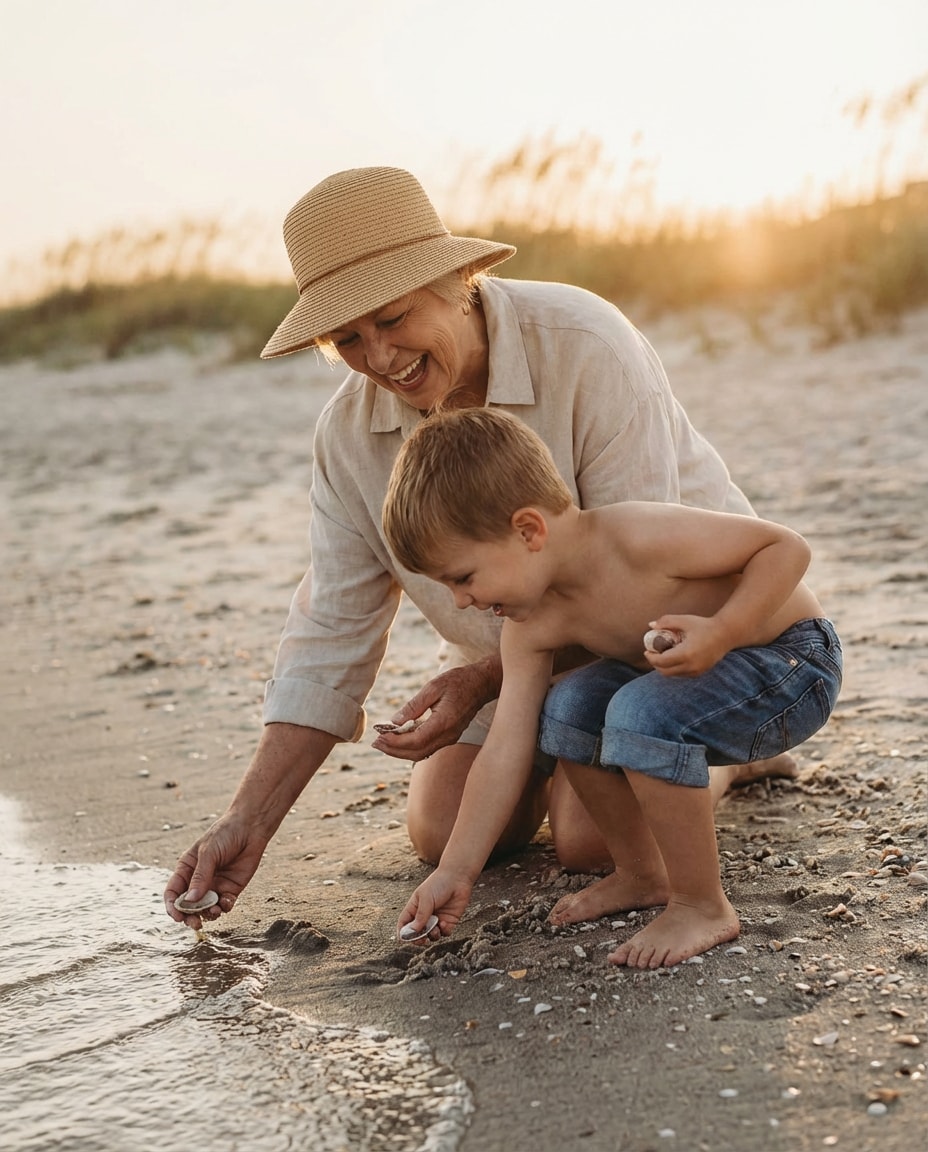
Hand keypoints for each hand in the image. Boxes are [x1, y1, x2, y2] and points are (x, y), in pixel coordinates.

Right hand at [163, 812, 268, 928]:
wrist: (250, 828)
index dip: (173, 907)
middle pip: (188, 906)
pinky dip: (224, 907)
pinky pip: (224, 905)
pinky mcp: (230, 889)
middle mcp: (198, 880)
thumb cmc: (225, 834)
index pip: (173, 892)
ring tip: (214, 910)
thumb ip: (200, 877)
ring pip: (206, 909)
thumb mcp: (209, 853)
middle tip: (196, 923)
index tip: (178, 917)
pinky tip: (227, 900)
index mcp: (186, 869)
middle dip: (190, 917)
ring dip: (208, 914)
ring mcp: (214, 886)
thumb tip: (190, 901)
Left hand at [372, 657, 501, 760]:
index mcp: (444, 722)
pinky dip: (412, 747)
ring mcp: (451, 738)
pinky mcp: (450, 737)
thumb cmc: (459, 681)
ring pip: (422, 753)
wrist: (482, 684)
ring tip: (383, 744)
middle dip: (394, 751)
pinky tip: (400, 740)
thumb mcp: (433, 687)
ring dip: (401, 751)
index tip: (379, 737)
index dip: (395, 743)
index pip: (415, 740)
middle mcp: (448, 735)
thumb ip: (414, 705)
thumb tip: (395, 721)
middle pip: (417, 753)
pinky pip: (428, 748)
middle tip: (376, 744)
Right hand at [396, 868, 473, 941]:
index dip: (403, 933)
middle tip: (422, 939)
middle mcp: (425, 915)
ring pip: (431, 936)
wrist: (458, 877)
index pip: (404, 924)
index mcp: (414, 908)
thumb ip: (420, 916)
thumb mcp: (426, 898)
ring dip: (432, 935)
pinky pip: (445, 933)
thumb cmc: (439, 883)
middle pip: (417, 933)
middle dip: (418, 938)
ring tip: (435, 928)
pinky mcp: (449, 921)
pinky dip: (444, 931)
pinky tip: (445, 923)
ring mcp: (437, 919)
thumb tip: (411, 932)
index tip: (405, 939)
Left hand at [643, 614, 733, 676]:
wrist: (726, 634)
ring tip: (662, 654)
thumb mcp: (685, 620)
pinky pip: (681, 674)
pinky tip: (673, 658)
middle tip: (652, 653)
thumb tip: (651, 625)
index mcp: (686, 653)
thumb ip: (666, 621)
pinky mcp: (700, 673)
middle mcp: (691, 666)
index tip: (647, 650)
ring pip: (673, 674)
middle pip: (665, 671)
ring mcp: (696, 671)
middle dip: (655, 663)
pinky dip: (674, 668)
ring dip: (664, 667)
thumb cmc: (704, 625)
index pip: (662, 662)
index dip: (651, 657)